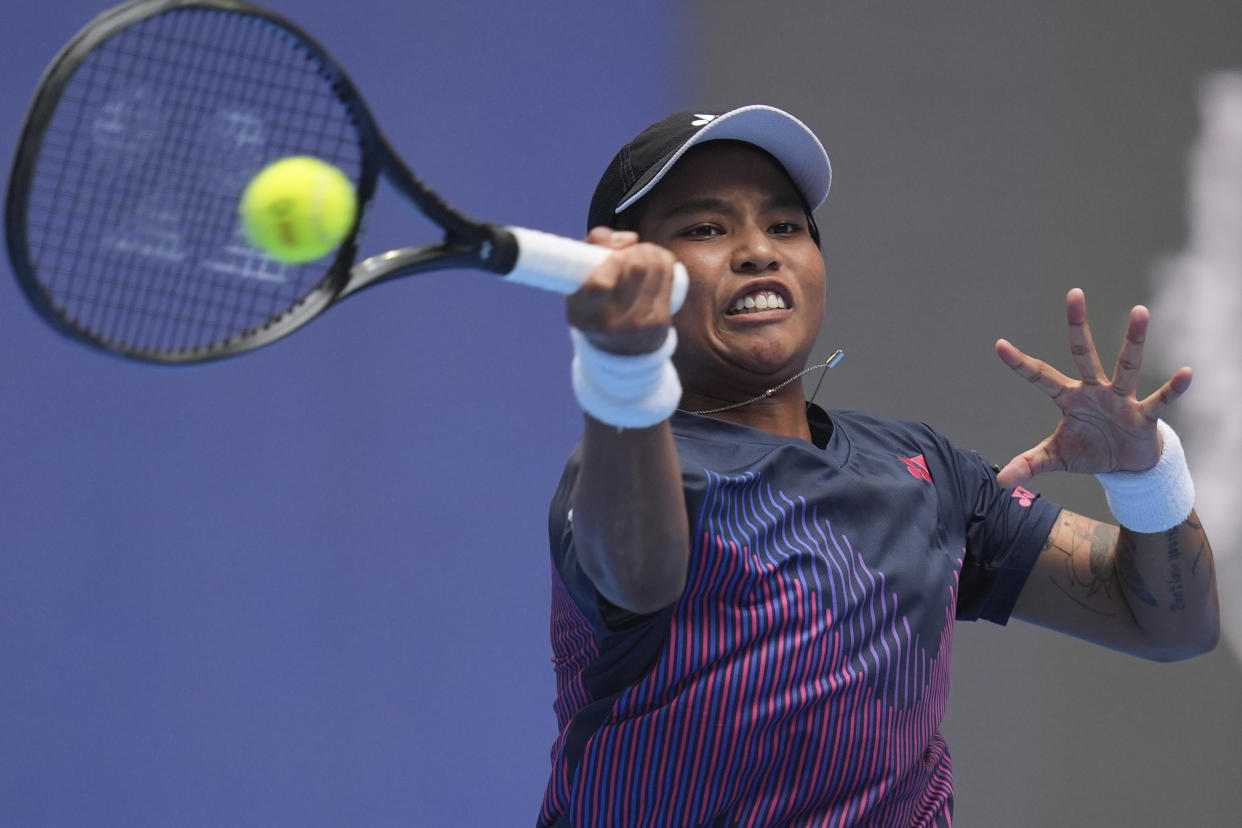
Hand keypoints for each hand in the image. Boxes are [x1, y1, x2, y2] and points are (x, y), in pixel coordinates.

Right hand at [566, 227, 678, 355]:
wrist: (620, 349)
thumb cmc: (597, 300)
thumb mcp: (581, 276)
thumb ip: (594, 244)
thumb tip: (630, 239)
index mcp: (582, 314)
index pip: (600, 284)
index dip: (612, 260)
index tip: (612, 257)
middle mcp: (609, 324)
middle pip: (635, 267)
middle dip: (635, 250)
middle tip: (630, 251)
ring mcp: (637, 326)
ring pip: (654, 267)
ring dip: (650, 251)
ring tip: (642, 254)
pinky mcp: (659, 323)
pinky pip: (668, 276)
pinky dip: (664, 260)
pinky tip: (657, 262)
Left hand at [994, 288, 1193, 487]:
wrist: (1125, 466)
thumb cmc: (1089, 451)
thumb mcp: (1055, 458)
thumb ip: (1028, 464)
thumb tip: (1001, 482)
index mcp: (1069, 397)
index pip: (1041, 376)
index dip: (1020, 364)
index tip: (999, 345)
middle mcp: (1094, 391)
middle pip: (1085, 353)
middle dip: (1078, 325)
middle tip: (1074, 293)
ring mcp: (1120, 400)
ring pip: (1126, 365)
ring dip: (1133, 341)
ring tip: (1140, 311)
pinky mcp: (1143, 416)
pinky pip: (1160, 400)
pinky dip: (1173, 389)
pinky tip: (1186, 373)